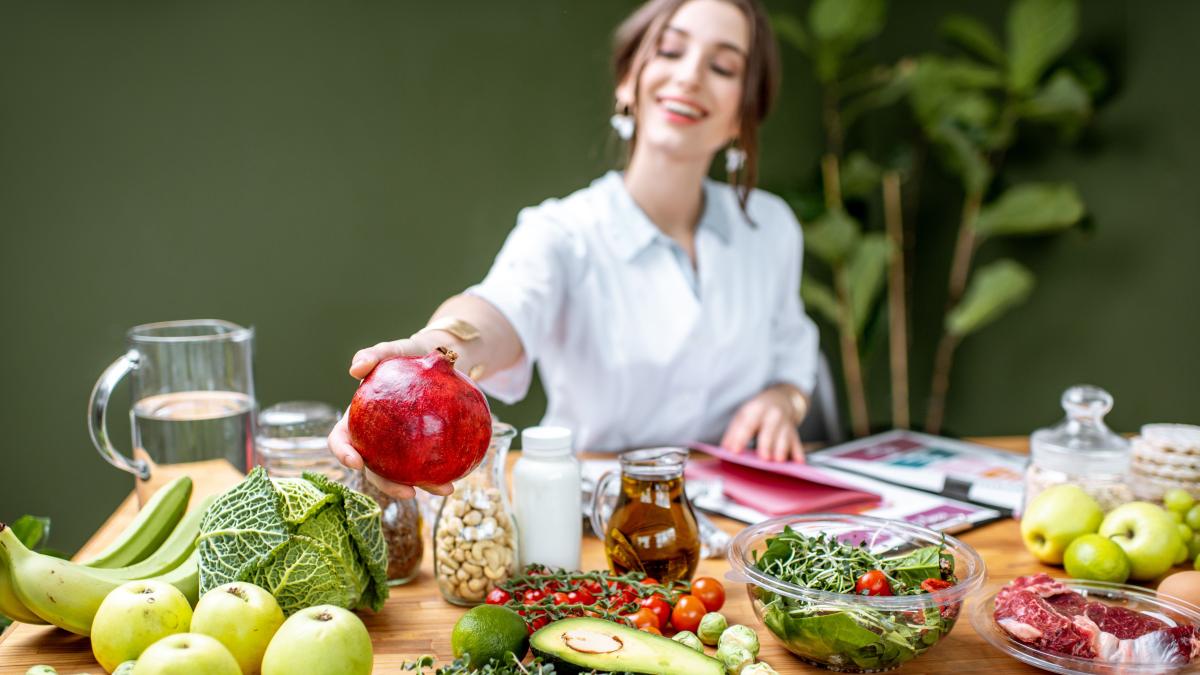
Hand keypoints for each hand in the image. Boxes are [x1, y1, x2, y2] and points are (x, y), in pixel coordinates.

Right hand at [328, 336, 454, 498]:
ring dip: (421, 487)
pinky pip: (427, 464)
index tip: (356, 464)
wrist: (440, 358)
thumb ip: (374, 354)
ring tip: (445, 490)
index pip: (341, 440)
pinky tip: (456, 480)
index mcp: (358, 419)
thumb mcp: (394, 349)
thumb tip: (355, 369)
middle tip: (408, 492)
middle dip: (388, 485)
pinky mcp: (421, 448)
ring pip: (402, 474)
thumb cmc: (409, 354)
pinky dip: (440, 474)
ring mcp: (397, 447)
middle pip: (373, 469)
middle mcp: (375, 438)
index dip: (343, 455)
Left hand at [720, 387, 804, 461]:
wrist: (779, 400)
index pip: (747, 425)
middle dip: (766, 445)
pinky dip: (798, 453)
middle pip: (768, 431)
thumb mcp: (743, 415)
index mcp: (756, 410)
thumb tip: (725, 449)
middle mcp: (772, 416)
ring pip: (784, 438)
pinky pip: (797, 444)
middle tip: (763, 458)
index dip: (740, 438)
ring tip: (778, 460)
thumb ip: (733, 432)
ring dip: (781, 449)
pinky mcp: (794, 433)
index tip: (735, 451)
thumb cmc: (758, 412)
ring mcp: (785, 424)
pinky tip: (798, 461)